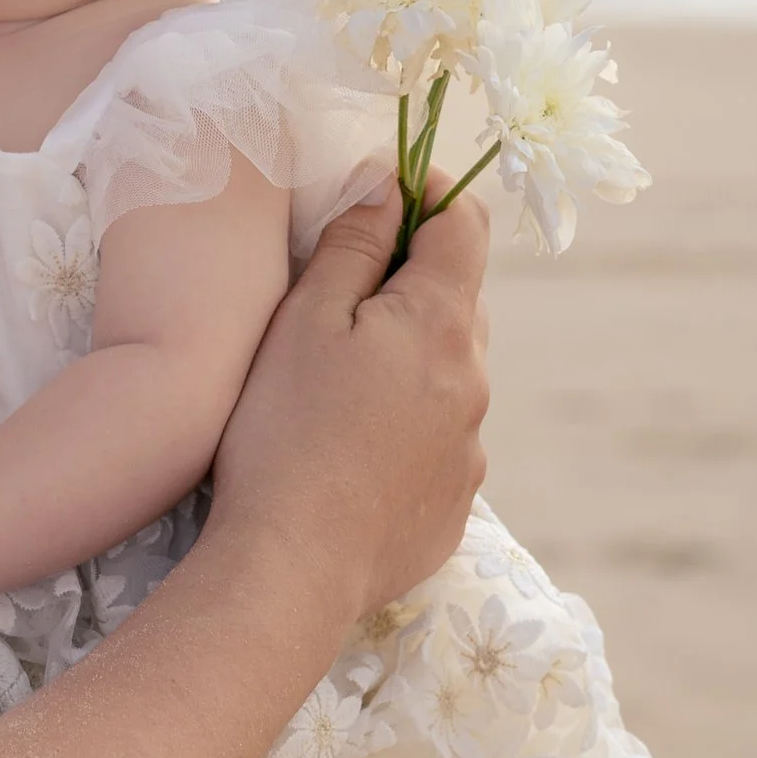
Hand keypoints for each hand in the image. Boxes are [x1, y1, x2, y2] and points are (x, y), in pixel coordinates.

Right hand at [206, 186, 489, 626]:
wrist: (293, 567)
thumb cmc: (283, 432)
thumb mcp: (304, 322)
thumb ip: (353, 248)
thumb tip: (387, 190)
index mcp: (440, 323)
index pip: (463, 225)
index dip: (428, 194)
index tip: (385, 192)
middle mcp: (473, 380)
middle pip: (460, 299)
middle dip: (412, 279)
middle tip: (341, 291)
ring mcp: (471, 446)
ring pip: (449, 371)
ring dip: (408, 355)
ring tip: (336, 382)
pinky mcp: (455, 498)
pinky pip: (440, 436)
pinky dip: (406, 422)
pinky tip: (349, 445)